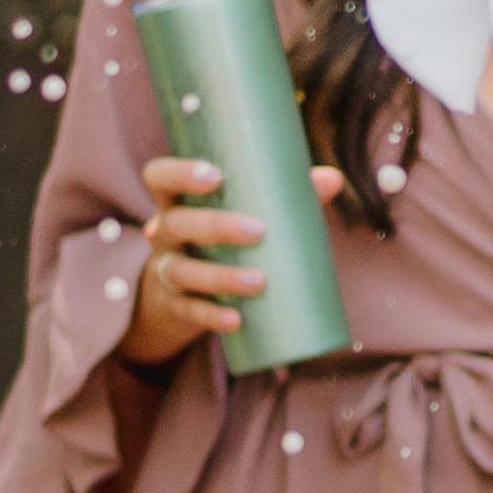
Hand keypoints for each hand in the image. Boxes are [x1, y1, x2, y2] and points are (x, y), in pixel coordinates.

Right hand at [119, 151, 277, 367]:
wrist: (179, 297)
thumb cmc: (221, 241)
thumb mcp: (241, 214)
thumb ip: (283, 196)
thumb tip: (332, 178)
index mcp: (177, 201)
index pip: (159, 177)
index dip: (180, 173)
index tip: (215, 175)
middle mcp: (164, 233)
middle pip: (176, 224)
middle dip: (215, 226)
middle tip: (258, 230)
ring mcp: (165, 271)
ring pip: (181, 271)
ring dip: (219, 276)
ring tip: (259, 281)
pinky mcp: (175, 306)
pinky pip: (189, 310)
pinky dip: (212, 315)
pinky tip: (236, 319)